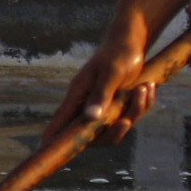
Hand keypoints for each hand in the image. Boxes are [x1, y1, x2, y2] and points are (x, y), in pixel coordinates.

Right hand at [47, 28, 158, 146]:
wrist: (131, 42)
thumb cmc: (118, 54)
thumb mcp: (111, 73)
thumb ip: (101, 95)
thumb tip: (90, 117)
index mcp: (79, 94)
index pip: (61, 119)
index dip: (53, 135)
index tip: (42, 148)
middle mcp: (88, 104)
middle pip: (95, 133)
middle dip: (119, 126)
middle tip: (132, 111)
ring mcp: (103, 106)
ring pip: (117, 126)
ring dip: (136, 110)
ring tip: (143, 88)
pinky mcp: (116, 105)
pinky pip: (130, 116)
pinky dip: (143, 105)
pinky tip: (147, 87)